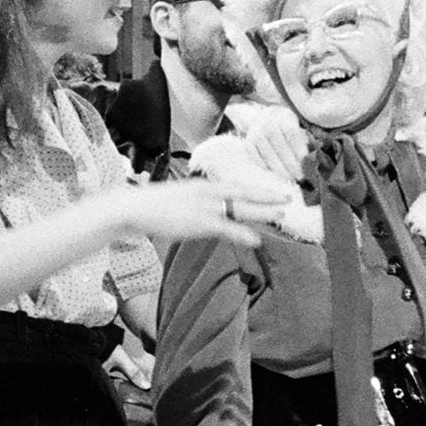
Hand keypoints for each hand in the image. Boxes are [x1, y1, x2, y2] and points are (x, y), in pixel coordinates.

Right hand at [128, 178, 278, 248]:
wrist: (136, 207)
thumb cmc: (155, 206)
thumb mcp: (181, 199)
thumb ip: (199, 203)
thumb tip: (210, 211)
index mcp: (204, 186)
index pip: (237, 186)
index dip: (257, 189)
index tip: (274, 190)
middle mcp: (208, 192)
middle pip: (244, 193)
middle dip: (267, 195)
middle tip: (289, 197)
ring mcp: (205, 206)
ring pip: (240, 209)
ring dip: (262, 211)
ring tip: (281, 214)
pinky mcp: (199, 222)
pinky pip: (226, 228)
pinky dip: (242, 234)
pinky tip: (256, 240)